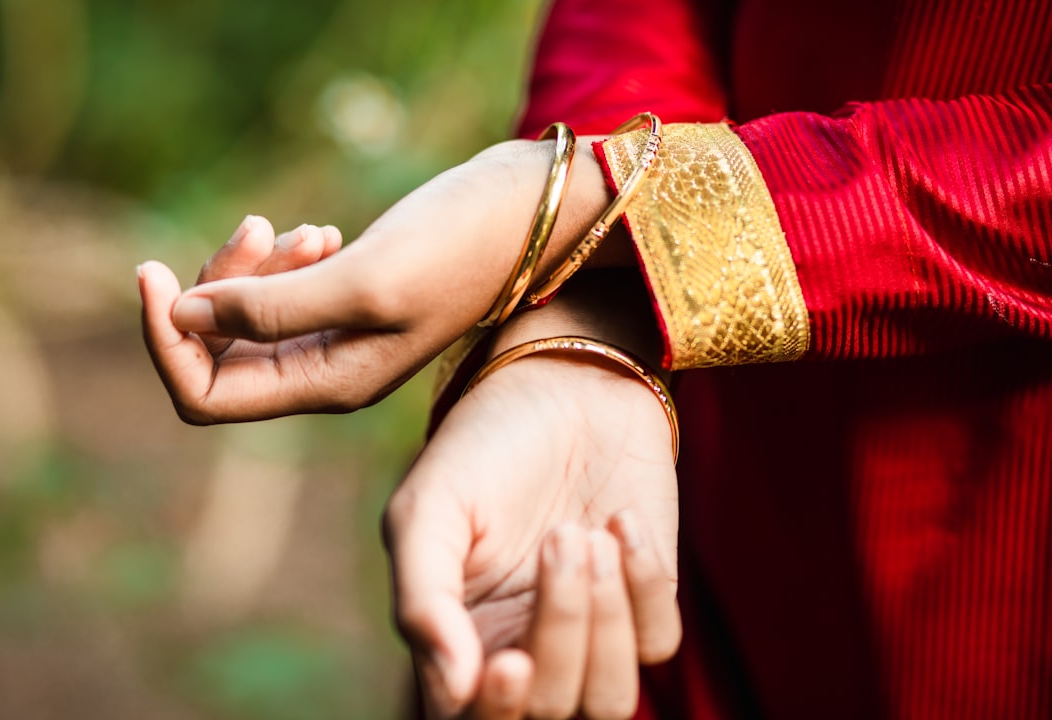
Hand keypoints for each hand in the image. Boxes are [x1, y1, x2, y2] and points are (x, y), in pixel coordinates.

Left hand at [139, 138, 619, 423]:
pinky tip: (321, 233)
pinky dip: (282, 259)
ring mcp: (342, 340)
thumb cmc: (459, 247)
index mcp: (330, 385)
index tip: (151, 271)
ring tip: (299, 229)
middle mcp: (329, 374)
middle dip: (212, 290)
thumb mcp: (363, 280)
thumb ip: (269, 307)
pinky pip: (284, 294)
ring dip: (249, 267)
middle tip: (257, 229)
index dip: (164, 341)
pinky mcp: (354, 302)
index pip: (206, 395)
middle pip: (219, 355)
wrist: (532, 216)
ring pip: (249, 320)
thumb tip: (179, 317)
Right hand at [383, 350, 680, 719]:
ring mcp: (590, 629)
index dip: (496, 714)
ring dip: (606, 618)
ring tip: (587, 533)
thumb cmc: (484, 443)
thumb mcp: (428, 509)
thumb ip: (423, 600)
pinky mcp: (646, 599)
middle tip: (560, 539)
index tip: (510, 665)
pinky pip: (660, 642)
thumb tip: (455, 686)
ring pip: (611, 697)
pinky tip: (619, 521)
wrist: (566, 383)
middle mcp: (523, 646)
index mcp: (460, 636)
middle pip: (552, 712)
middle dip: (561, 633)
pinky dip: (645, 583)